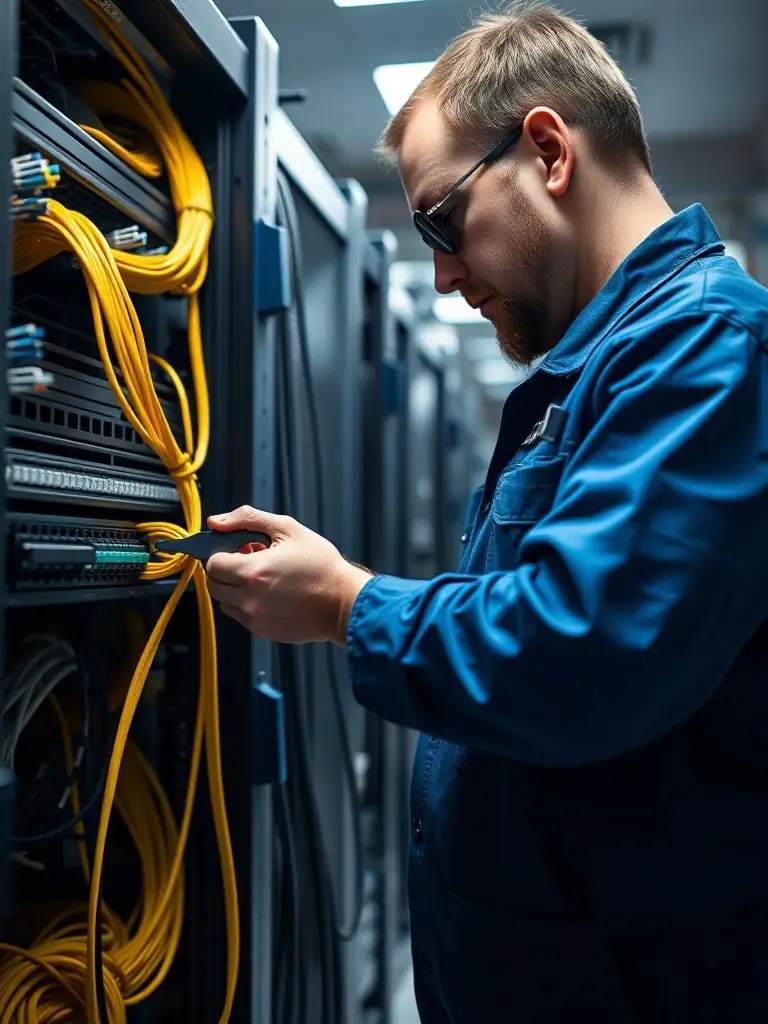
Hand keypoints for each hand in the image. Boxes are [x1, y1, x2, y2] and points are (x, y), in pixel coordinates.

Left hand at [204, 506, 373, 645]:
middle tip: (250, 561)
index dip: (222, 552)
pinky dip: (248, 604)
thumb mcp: (288, 528)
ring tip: (263, 578)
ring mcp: (254, 618)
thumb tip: (216, 522)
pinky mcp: (262, 631)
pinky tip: (271, 594)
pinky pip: (241, 616)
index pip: (212, 563)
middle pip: (214, 584)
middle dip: (226, 570)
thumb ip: (247, 519)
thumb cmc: (322, 566)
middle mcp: (248, 599)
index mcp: (252, 571)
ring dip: (234, 589)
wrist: (344, 602)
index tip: (238, 549)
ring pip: (224, 602)